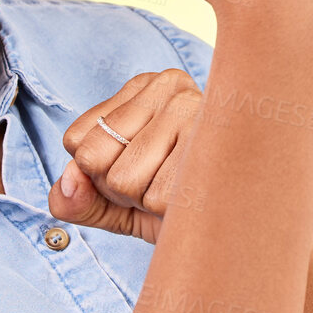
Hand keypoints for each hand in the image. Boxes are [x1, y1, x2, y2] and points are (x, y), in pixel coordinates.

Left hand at [47, 69, 204, 243]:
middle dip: (117, 189)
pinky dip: (169, 213)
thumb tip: (67, 186)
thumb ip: (77, 199)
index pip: (76, 140)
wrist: (245, 226)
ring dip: (144, 201)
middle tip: (158, 183)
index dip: (96, 174)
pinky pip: (155, 198)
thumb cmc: (177, 203)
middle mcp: (169, 85)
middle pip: (93, 159)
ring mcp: (196, 110)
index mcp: (143, 86)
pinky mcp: (215, 145)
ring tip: (180, 188)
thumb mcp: (116, 203)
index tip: (136, 170)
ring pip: (122, 180)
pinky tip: (198, 195)